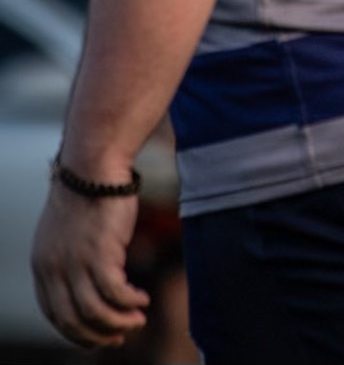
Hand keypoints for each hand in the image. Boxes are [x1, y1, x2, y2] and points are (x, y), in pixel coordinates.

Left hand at [31, 184, 147, 348]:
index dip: (77, 330)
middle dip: (98, 335)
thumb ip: (73, 255)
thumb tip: (92, 275)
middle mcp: (54, 270)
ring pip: (95, 313)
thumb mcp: (70, 229)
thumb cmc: (88, 190)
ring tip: (138, 318)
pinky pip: (115, 293)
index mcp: (43, 265)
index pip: (54, 314)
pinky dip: (130, 302)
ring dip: (119, 322)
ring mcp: (75, 264)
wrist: (94, 164)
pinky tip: (142, 299)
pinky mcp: (100, 254)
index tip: (100, 334)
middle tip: (122, 335)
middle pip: (72, 321)